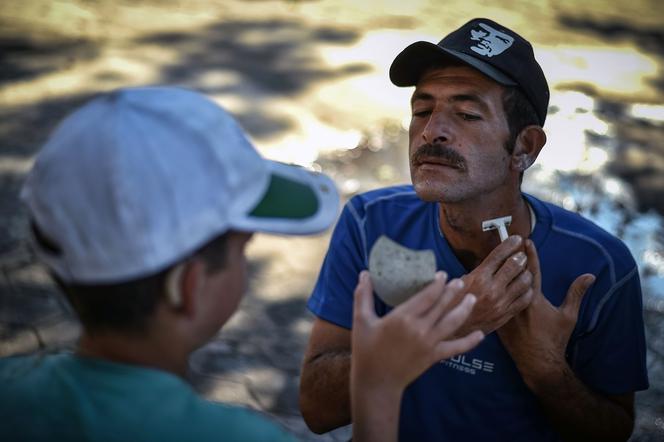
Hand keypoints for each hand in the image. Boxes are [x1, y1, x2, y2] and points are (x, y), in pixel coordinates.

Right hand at [351, 270, 483, 392]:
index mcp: (403, 317)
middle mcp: (420, 328)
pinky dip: (469, 342)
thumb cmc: (366, 350)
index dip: (437, 284)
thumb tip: (364, 274)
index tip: (443, 274)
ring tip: (472, 298)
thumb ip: (363, 296)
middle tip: (460, 281)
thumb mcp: (361, 320)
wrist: (376, 382)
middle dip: (453, 292)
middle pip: (442, 305)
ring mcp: (429, 343)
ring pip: (452, 322)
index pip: (427, 296)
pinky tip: (480, 335)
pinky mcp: (434, 356)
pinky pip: (456, 348)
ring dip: (464, 309)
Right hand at [457, 235, 534, 335]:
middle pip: (515, 265)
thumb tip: (494, 259)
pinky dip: (527, 290)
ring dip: (526, 273)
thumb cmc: (453, 303)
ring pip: (524, 282)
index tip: (516, 239)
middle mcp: (492, 289)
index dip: (510, 243)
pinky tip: (523, 287)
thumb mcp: (461, 281)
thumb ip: (478, 270)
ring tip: (523, 271)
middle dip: (520, 257)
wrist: (452, 329)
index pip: (499, 254)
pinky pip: (525, 299)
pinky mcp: (506, 314)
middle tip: (521, 255)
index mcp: (478, 277)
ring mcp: (501, 302)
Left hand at [497, 239, 594, 387]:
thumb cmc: (555, 339)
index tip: (526, 240)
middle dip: (512, 257)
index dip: (530, 255)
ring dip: (499, 272)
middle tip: (509, 241)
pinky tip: (486, 279)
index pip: (532, 271)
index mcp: (534, 300)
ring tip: (496, 256)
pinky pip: (492, 300)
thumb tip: (590, 276)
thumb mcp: (568, 316)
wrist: (538, 362)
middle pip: (512, 275)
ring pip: (500, 286)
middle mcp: (517, 304)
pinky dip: (491, 289)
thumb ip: (576, 293)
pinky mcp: (496, 319)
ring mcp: (505, 311)